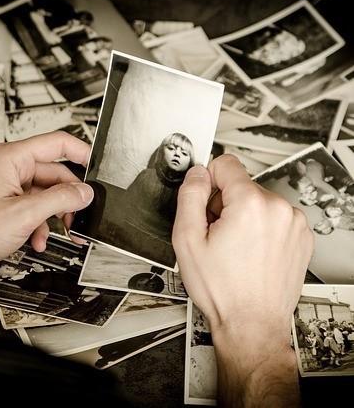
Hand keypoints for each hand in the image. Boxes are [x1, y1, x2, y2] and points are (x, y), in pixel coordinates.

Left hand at [0, 131, 92, 290]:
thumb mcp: (25, 214)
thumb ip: (60, 200)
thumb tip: (84, 193)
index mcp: (12, 158)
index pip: (58, 143)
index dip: (81, 152)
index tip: (97, 165)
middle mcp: (10, 168)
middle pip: (55, 173)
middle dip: (68, 197)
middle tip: (78, 215)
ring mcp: (8, 185)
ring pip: (47, 193)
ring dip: (55, 215)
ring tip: (58, 232)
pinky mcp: (7, 202)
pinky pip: (35, 207)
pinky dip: (41, 224)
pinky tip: (38, 239)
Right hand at [173, 155, 313, 406]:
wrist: (252, 324)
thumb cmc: (222, 290)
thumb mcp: (187, 240)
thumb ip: (189, 196)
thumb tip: (197, 174)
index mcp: (250, 204)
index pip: (226, 163)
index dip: (209, 181)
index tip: (206, 200)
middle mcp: (278, 208)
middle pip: (241, 184)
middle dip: (225, 203)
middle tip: (218, 235)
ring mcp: (293, 223)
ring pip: (258, 200)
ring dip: (244, 216)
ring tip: (235, 247)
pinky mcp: (301, 235)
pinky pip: (274, 216)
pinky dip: (261, 227)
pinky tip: (251, 252)